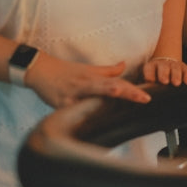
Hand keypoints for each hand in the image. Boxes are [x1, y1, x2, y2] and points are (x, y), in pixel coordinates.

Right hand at [23, 53, 150, 108]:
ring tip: (118, 97)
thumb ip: (107, 71)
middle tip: (144, 99)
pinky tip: (91, 121)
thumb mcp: (88, 69)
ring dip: (105, 97)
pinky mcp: (61, 104)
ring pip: (91, 98)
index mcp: (94, 77)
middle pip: (109, 88)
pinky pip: (74, 112)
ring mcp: (74, 94)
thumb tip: (124, 65)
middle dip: (126, 93)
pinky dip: (81, 115)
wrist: (40, 70)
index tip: (146, 97)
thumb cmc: (67, 71)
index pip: (117, 83)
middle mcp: (86, 85)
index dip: (131, 90)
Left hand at [143, 56, 186, 86]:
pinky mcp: (185, 67)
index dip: (149, 74)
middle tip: (164, 81)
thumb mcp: (148, 81)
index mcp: (151, 67)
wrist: (166, 68)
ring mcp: (174, 65)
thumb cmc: (155, 79)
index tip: (150, 81)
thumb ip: (146, 87)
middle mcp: (163, 64)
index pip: (149, 69)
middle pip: (163, 67)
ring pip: (175, 68)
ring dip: (176, 75)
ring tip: (176, 83)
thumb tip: (143, 96)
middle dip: (163, 74)